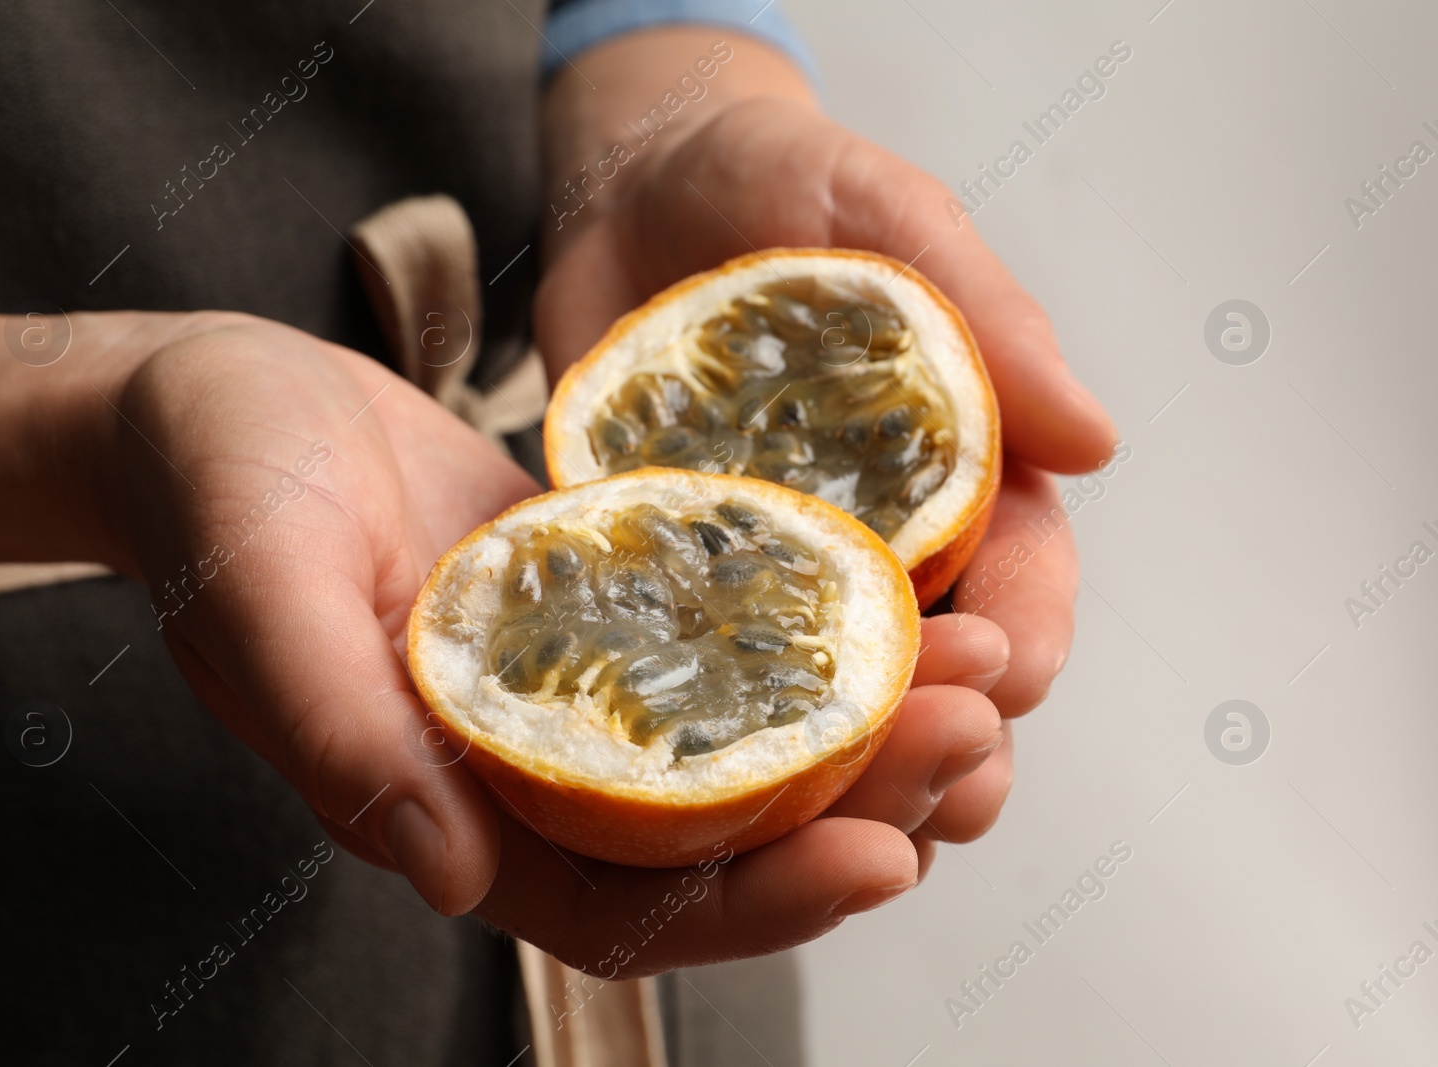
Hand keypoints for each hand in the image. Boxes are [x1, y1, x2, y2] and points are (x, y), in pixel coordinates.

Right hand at [89, 315, 1017, 974]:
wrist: (213, 408)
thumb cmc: (211, 498)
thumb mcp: (260, 598)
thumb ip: (339, 734)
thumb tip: (447, 871)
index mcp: (453, 804)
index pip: (624, 902)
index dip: (755, 899)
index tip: (880, 855)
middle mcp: (529, 762)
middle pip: (718, 826)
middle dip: (855, 797)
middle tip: (973, 728)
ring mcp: (573, 678)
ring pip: (740, 732)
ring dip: (860, 710)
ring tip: (975, 659)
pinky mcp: (597, 592)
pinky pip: (719, 630)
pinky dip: (806, 620)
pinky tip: (893, 581)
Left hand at [535, 94, 1113, 888]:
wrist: (636, 186)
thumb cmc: (784, 182)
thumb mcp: (889, 220)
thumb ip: (986, 318)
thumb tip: (1095, 440)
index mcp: (962, 478)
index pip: (1024, 584)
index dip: (1028, 638)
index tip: (1009, 673)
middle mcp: (880, 551)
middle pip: (939, 681)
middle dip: (953, 743)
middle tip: (938, 786)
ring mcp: (772, 581)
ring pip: (829, 719)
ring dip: (848, 785)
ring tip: (840, 834)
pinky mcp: (668, 587)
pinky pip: (693, 685)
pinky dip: (705, 745)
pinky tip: (690, 784)